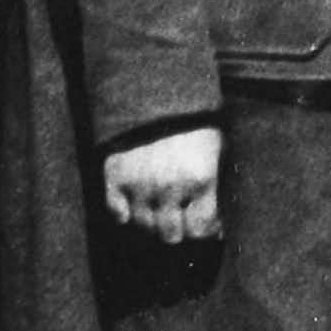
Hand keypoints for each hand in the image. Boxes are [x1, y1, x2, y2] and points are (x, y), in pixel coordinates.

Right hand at [104, 123, 222, 243]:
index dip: (203, 235)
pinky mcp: (114, 178)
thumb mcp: (217, 152)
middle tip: (181, 225)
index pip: (200, 231)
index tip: (204, 230)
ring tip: (160, 216)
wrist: (157, 94)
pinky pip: (117, 214)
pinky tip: (137, 208)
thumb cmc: (195, 126)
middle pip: (170, 236)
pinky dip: (126, 216)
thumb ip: (214, 188)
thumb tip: (214, 226)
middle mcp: (169, 187)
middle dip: (179, 234)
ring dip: (153, 226)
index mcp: (201, 179)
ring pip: (143, 228)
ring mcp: (139, 184)